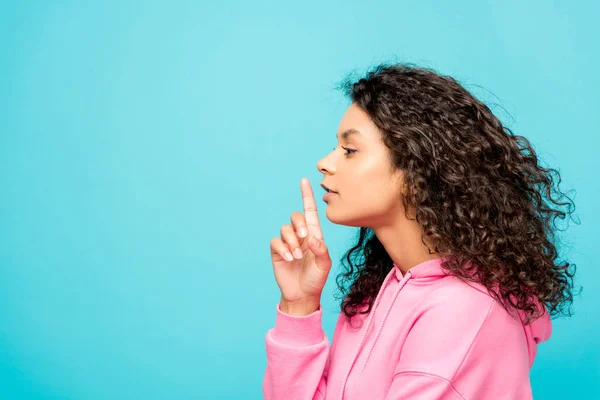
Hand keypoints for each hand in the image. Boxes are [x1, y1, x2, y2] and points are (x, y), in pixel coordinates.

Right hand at [270, 178, 332, 307]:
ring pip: (285, 229)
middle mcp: (300, 236)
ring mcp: (288, 243)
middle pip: (296, 216)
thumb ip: (321, 250)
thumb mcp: (325, 265)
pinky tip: (289, 258)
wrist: (303, 295)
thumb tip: (311, 237)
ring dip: (292, 241)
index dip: (307, 196)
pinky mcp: (277, 251)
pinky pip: (276, 241)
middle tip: (304, 238)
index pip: (310, 211)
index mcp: (314, 235)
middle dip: (299, 224)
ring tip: (297, 256)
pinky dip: (282, 248)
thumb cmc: (316, 278)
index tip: (304, 181)